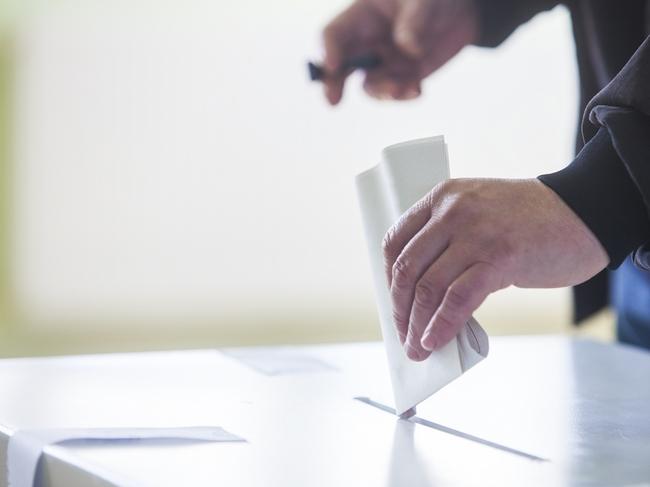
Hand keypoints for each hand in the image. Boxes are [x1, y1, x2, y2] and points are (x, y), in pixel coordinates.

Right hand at [321, 0, 478, 103]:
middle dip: (333, 83)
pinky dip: (404, 95)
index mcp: (362, 17)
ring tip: (401, 89)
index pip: (334, 34)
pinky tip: (418, 91)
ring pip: (370, 85)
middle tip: (332, 101)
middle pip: (340, 66)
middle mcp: (367, 43)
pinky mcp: (402, 77)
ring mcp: (384, 63)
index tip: (333, 66)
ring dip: (382, 92)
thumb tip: (408, 48)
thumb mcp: (424, 0)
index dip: (328, 50)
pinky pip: (396, 92)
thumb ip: (415, 21)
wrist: (461, 12)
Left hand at [382, 178, 608, 360]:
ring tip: (417, 348)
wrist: (584, 212)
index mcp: (442, 196)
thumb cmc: (529, 221)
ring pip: (428, 287)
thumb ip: (448, 240)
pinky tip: (435, 341)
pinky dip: (442, 325)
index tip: (394, 303)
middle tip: (403, 334)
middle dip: (399, 309)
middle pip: (407, 268)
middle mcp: (453, 211)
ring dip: (417, 325)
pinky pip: (458, 298)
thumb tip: (421, 293)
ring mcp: (476, 233)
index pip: (395, 241)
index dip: (388, 278)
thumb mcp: (478, 213)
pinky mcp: (500, 257)